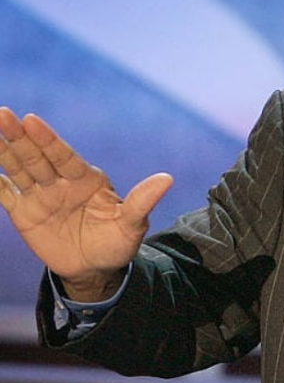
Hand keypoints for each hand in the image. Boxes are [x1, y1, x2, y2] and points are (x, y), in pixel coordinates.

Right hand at [0, 107, 172, 300]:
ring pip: (20, 170)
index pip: (63, 155)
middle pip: (38, 157)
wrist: (96, 268)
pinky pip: (7, 195)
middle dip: (20, 137)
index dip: (48, 139)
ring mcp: (41, 196)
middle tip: (3, 114)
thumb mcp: (132, 224)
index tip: (32, 119)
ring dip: (5, 151)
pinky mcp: (25, 214)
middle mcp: (61, 182)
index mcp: (86, 179)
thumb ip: (142, 201)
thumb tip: (167, 179)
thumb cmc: (118, 242)